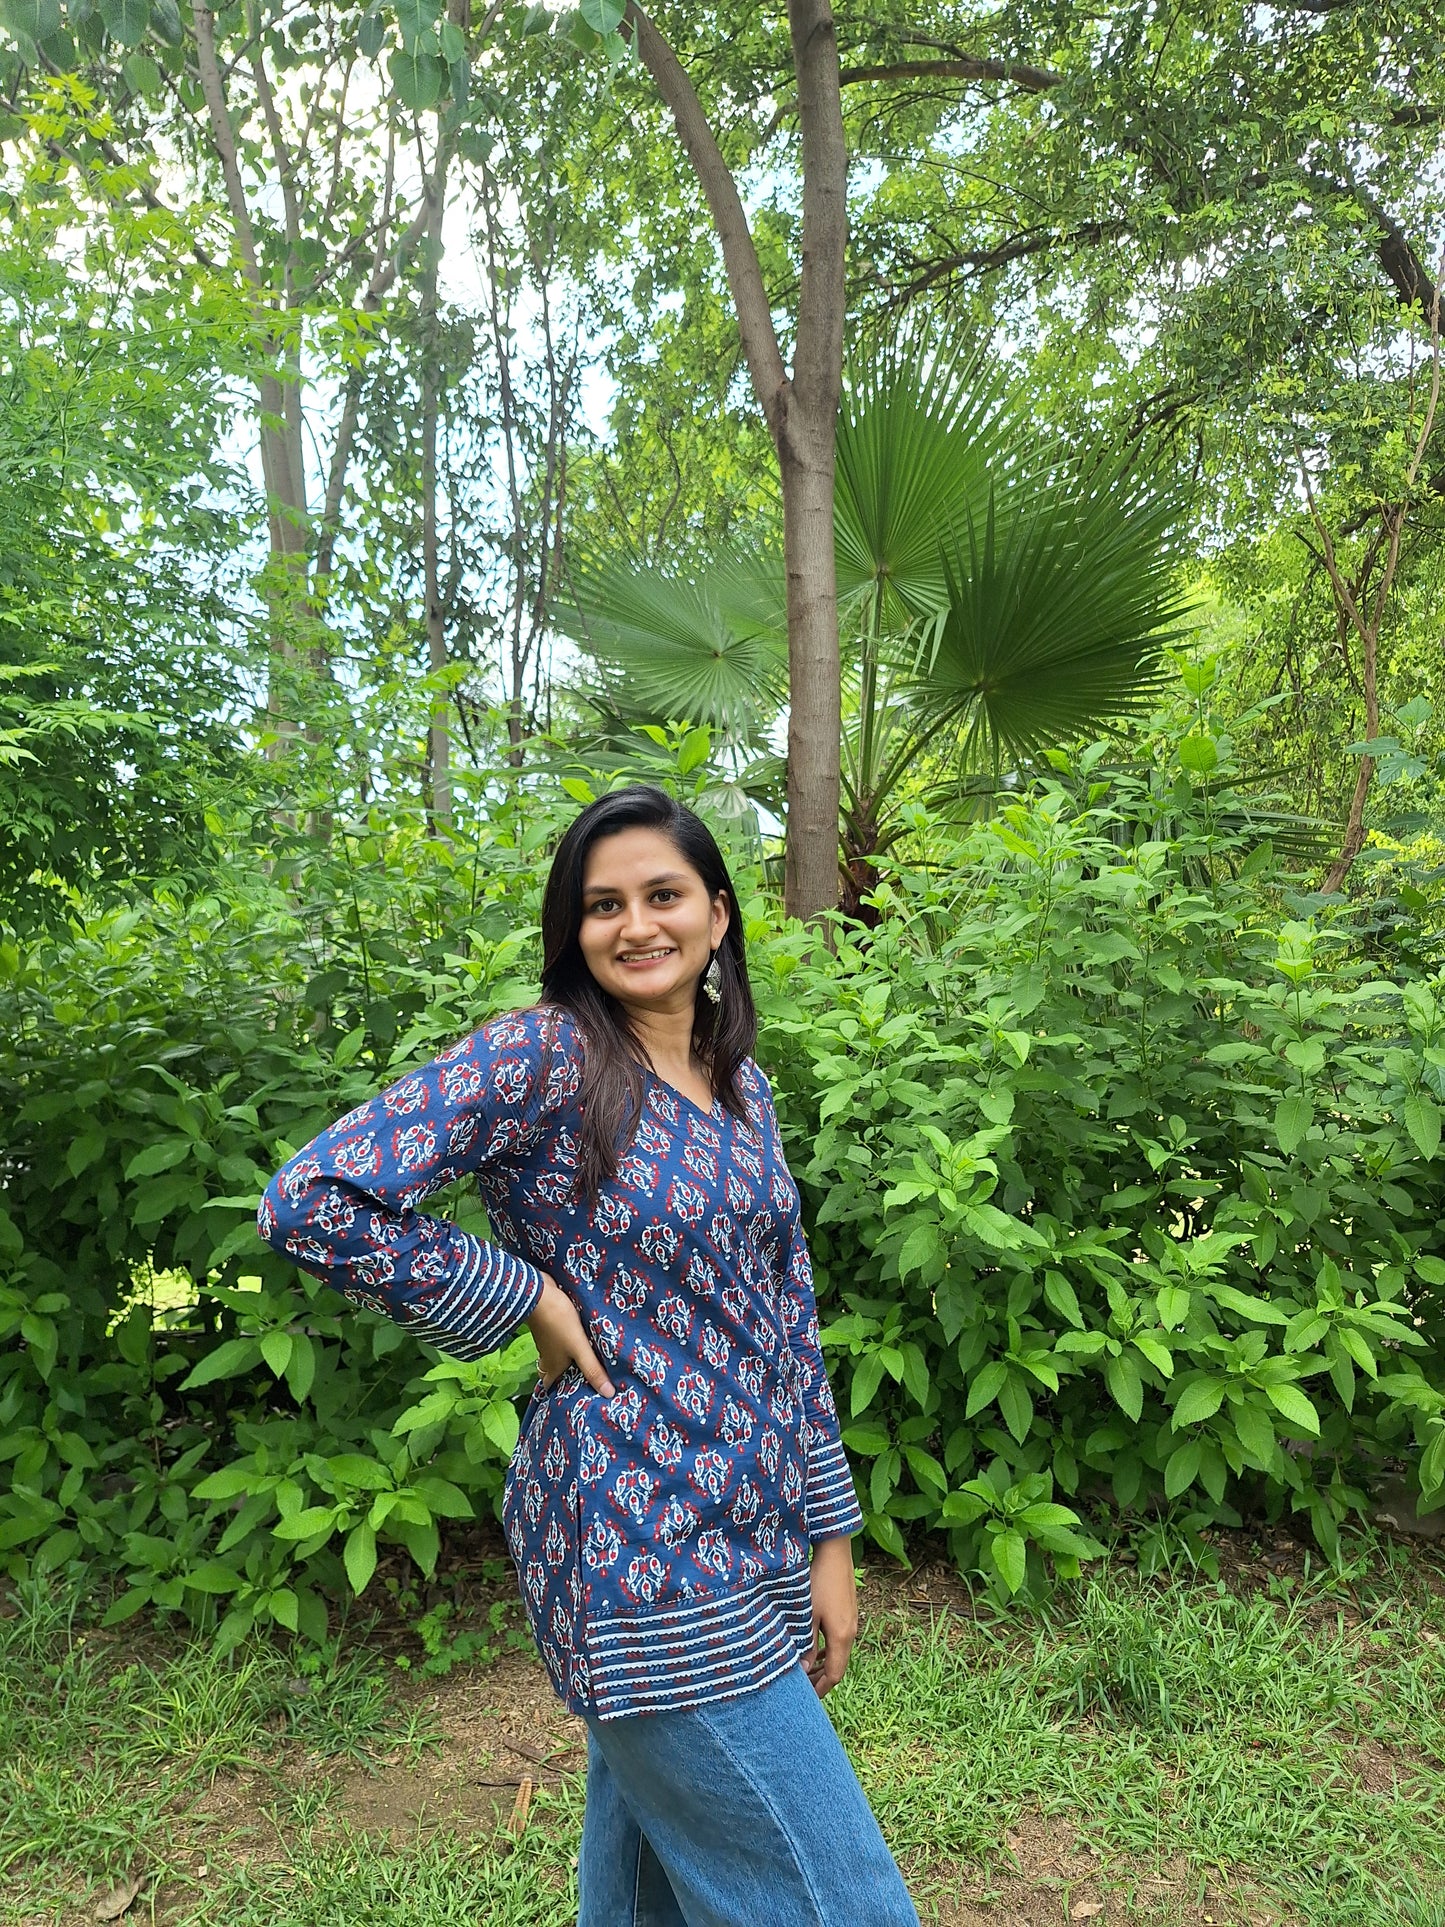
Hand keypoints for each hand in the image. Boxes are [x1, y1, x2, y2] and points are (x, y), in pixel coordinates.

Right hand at [526, 1275, 614, 1397]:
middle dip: (567, 1377)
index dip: (562, 1394)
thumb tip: (609, 1394)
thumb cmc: (558, 1322)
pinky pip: (560, 1340)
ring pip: (558, 1355)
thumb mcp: (578, 1347)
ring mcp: (548, 1340)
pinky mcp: (551, 1325)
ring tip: (589, 1361)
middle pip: (555, 1372)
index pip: (553, 1387)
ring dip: (569, 1359)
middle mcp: (548, 1356)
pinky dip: (568, 1343)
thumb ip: (593, 1369)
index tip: (576, 1400)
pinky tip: (582, 1339)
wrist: (538, 1292)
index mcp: (553, 1366)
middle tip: (586, 1381)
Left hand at [804, 1534, 857, 1697]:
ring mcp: (852, 1621)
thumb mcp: (808, 1615)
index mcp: (842, 1637)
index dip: (821, 1689)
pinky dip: (828, 1650)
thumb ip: (806, 1645)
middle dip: (822, 1679)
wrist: (835, 1552)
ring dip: (824, 1664)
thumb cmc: (818, 1582)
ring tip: (808, 1671)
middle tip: (805, 1689)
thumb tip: (803, 1671)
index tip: (808, 1699)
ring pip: (839, 1652)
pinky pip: (840, 1639)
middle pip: (839, 1666)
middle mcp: (851, 1632)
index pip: (835, 1674)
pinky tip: (815, 1647)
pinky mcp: (848, 1611)